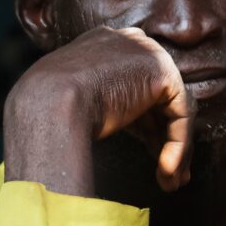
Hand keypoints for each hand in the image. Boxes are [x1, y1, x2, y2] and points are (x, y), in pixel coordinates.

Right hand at [3, 26, 194, 196]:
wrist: (46, 103)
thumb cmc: (45, 109)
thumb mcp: (69, 98)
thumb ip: (95, 101)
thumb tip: (103, 127)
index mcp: (104, 44)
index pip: (134, 86)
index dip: (143, 125)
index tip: (147, 154)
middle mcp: (129, 43)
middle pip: (157, 97)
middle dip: (164, 138)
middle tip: (169, 173)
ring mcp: (148, 54)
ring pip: (172, 109)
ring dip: (174, 149)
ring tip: (170, 181)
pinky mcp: (162, 73)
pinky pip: (179, 114)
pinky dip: (177, 145)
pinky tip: (166, 170)